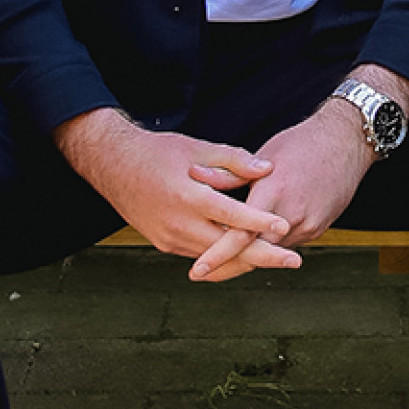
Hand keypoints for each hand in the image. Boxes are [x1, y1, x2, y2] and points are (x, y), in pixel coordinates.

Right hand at [53, 108, 300, 272]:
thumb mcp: (197, 147)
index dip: (259, 223)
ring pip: (215, 257)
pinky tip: (246, 253)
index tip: (285, 227)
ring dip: (245, 259)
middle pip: (227, 249)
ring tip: (278, 258)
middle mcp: (178, 224)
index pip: (230, 216)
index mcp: (187, 197)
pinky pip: (200, 254)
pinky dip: (223, 256)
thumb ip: (234, 160)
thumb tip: (267, 169)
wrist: (113, 166)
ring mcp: (169, 238)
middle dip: (263, 256)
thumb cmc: (158, 152)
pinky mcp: (164, 244)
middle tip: (295, 260)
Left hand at [187, 98, 375, 281]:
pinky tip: (260, 238)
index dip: (217, 255)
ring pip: (272, 251)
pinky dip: (271, 244)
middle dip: (228, 265)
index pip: (240, 235)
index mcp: (273, 193)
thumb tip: (195, 177)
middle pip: (255, 254)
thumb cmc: (303, 143)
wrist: (346, 142)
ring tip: (224, 255)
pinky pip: (287, 243)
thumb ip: (230, 174)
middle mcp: (292, 215)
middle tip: (202, 272)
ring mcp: (308, 225)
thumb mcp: (264, 154)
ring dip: (251, 254)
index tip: (198, 270)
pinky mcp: (318, 229)